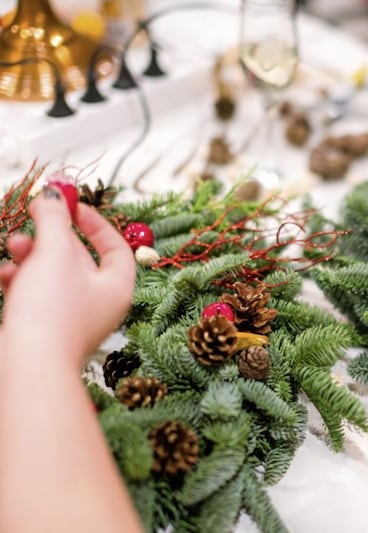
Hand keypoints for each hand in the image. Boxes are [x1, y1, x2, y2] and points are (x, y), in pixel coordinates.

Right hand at [0, 187, 135, 365]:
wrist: (27, 366)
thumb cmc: (51, 309)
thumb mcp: (55, 254)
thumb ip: (55, 218)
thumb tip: (55, 192)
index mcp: (117, 287)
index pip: (117, 246)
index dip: (96, 222)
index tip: (71, 205)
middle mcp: (100, 303)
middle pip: (80, 257)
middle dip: (52, 235)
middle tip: (32, 216)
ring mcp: (71, 318)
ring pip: (51, 275)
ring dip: (31, 255)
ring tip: (14, 246)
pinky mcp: (44, 329)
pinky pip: (33, 295)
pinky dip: (19, 280)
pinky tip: (4, 275)